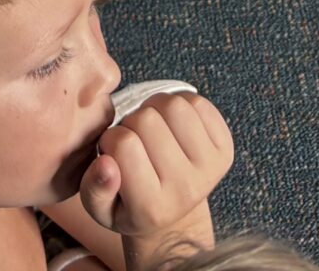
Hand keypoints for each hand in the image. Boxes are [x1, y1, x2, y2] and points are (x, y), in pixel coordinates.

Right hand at [77, 90, 233, 254]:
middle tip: (133, 138)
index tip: (113, 151)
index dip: (110, 138)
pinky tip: (171, 123)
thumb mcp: (101, 208)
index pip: (124, 144)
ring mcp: (210, 167)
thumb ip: (93, 189)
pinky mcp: (225, 148)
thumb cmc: (130, 205)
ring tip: (150, 126)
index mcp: (151, 209)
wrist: (174, 215)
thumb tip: (105, 164)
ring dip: (155, 107)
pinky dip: (179, 102)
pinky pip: (198, 103)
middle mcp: (185, 190)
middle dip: (131, 121)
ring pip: (174, 106)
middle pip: (148, 120)